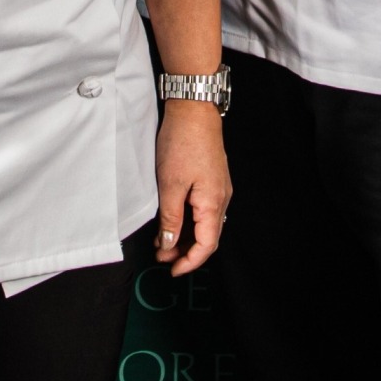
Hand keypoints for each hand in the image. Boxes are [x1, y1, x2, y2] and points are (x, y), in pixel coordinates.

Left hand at [154, 101, 230, 275]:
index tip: (172, 270)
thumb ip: (170, 219)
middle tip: (160, 256)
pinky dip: (187, 219)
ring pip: (203, 223)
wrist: (193, 109)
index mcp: (213, 203)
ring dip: (183, 235)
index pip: (206, 245)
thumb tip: (169, 244)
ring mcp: (218, 187)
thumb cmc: (183, 142)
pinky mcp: (212, 178)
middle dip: (183, 251)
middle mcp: (221, 198)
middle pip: (206, 236)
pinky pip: (202, 208)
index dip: (189, 262)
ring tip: (160, 239)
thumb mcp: (170, 185)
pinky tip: (170, 218)